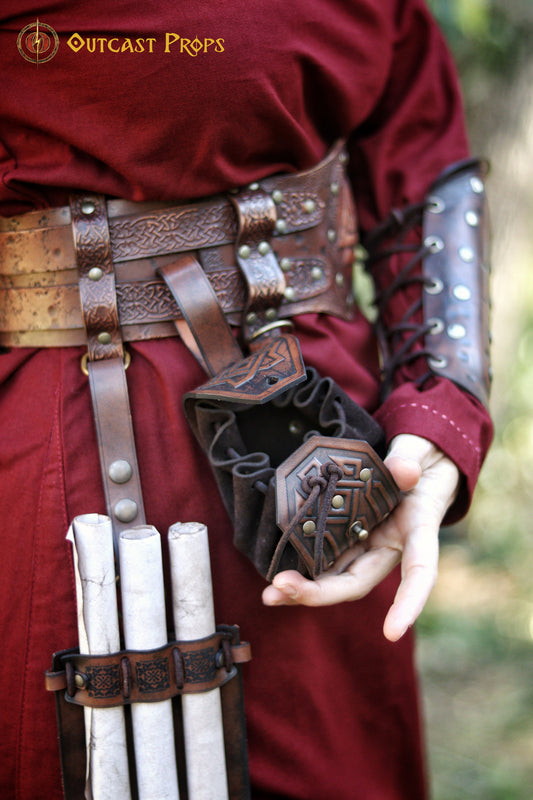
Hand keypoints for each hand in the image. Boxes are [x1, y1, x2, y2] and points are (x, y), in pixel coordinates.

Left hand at [262, 434, 459, 640]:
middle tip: (281, 590)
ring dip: (302, 589)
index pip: (419, 572)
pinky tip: (274, 573)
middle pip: (357, 582)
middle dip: (321, 593)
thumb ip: (411, 459)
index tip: (392, 632)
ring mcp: (364, 544)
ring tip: (270, 595)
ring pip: (335, 577)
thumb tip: (404, 470)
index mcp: (417, 530)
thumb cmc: (421, 459)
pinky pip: (322, 558)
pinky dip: (300, 568)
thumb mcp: (420, 454)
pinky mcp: (345, 537)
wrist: (416, 461)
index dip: (408, 602)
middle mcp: (388, 547)